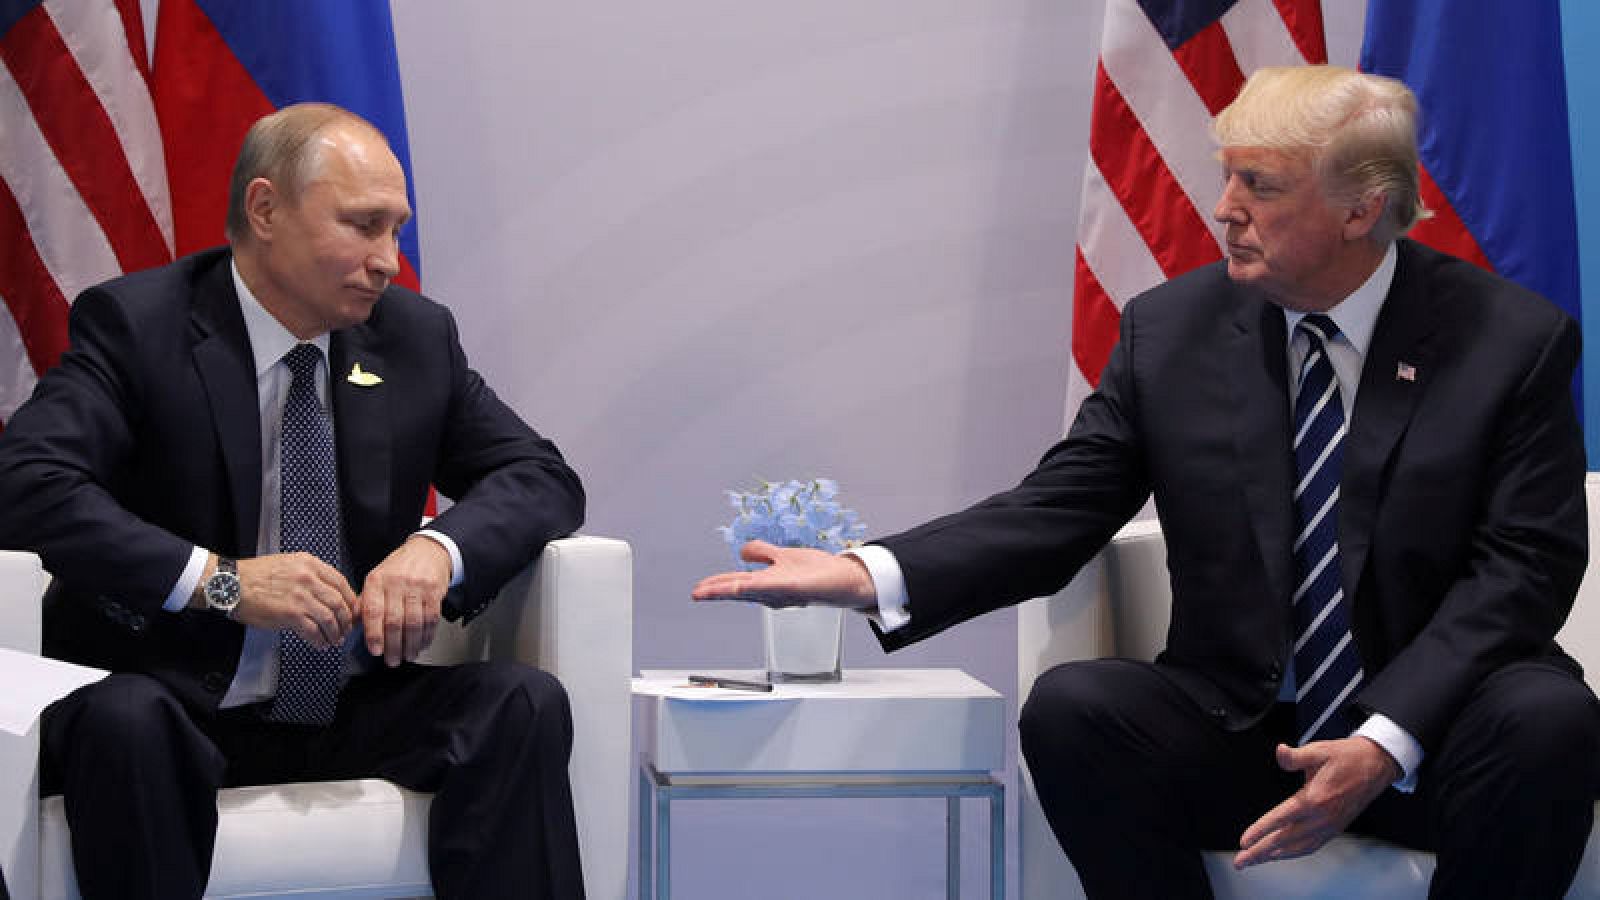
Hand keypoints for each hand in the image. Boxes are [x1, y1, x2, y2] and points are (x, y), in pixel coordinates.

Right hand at [234, 553, 358, 647]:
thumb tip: (327, 593)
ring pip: (330, 618)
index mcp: (310, 564)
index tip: (351, 610)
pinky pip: (313, 630)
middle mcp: (308, 578)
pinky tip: (320, 644)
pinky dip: (319, 640)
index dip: (350, 599)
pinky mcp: (290, 614)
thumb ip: (309, 575)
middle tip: (346, 629)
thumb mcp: (288, 563)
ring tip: (334, 640)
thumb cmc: (256, 575)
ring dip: (335, 632)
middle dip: (346, 620)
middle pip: (339, 602)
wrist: (232, 585)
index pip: (341, 582)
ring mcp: (300, 597)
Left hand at [359, 535, 450, 665]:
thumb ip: (364, 602)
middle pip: (394, 621)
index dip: (374, 634)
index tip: (375, 650)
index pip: (373, 611)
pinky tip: (422, 644)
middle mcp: (396, 583)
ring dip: (411, 644)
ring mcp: (417, 587)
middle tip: (392, 660)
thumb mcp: (376, 579)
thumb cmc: (398, 568)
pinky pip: (431, 619)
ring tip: (408, 655)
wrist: (427, 551)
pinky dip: (427, 635)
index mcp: (377, 581)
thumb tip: (351, 627)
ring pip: (414, 623)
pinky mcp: (435, 592)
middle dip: (393, 645)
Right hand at [691, 540, 877, 609]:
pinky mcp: (798, 586)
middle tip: (696, 594)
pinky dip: (757, 587)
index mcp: (767, 583)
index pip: (736, 584)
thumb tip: (742, 552)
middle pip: (739, 589)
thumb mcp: (783, 556)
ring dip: (730, 590)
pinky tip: (744, 585)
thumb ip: (763, 553)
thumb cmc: (817, 571)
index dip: (715, 587)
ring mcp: (784, 590)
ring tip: (709, 592)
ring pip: (752, 589)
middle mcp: (773, 590)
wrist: (845, 579)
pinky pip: (773, 586)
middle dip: (717, 591)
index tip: (697, 592)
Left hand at [1234, 737, 1399, 868]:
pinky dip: (1294, 853)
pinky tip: (1282, 854)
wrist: (1375, 765)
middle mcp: (1323, 817)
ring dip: (1275, 856)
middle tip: (1242, 861)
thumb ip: (1295, 756)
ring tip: (1255, 861)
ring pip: (1298, 847)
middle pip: (1286, 840)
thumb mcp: (1319, 750)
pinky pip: (1312, 846)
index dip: (1261, 831)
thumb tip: (1280, 752)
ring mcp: (1330, 825)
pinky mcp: (1335, 828)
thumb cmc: (1347, 758)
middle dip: (1261, 852)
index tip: (1245, 840)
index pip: (1281, 819)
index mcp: (1316, 798)